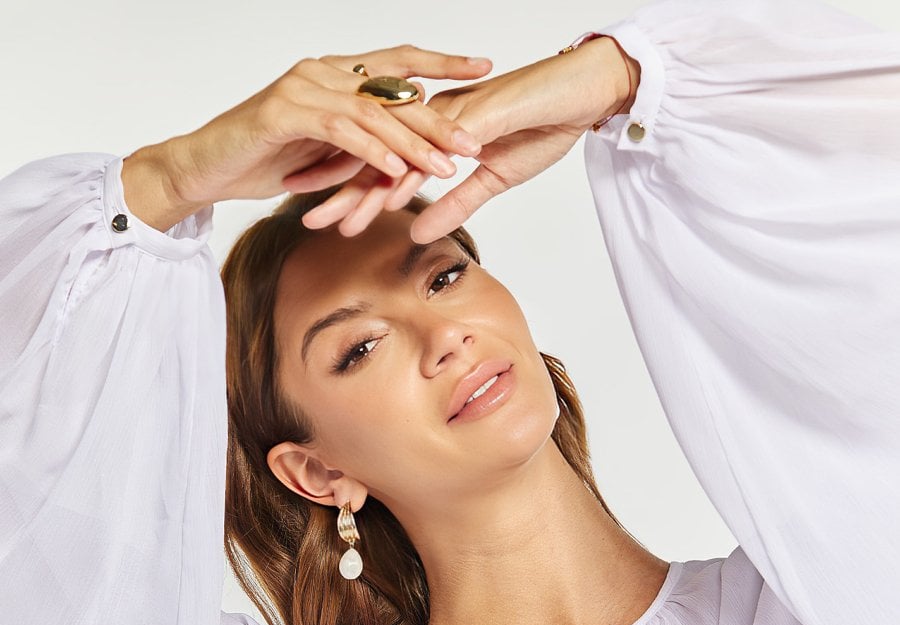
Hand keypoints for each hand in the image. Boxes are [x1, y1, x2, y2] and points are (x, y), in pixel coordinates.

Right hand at [132, 45, 491, 221]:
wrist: (207, 168)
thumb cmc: (264, 162)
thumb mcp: (325, 154)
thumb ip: (360, 144)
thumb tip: (404, 152)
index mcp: (335, 74)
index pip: (397, 62)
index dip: (440, 62)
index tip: (482, 68)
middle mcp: (322, 71)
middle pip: (392, 89)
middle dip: (438, 118)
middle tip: (476, 140)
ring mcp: (302, 88)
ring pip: (371, 112)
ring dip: (413, 142)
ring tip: (446, 165)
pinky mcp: (285, 114)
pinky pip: (340, 131)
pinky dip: (372, 152)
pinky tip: (397, 170)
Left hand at [291, 37, 637, 241]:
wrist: (583, 92)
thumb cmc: (543, 125)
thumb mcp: (493, 178)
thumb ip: (454, 202)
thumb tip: (417, 232)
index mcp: (432, 128)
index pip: (379, 160)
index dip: (346, 183)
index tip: (316, 206)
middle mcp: (431, 117)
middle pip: (370, 156)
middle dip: (333, 186)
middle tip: (298, 214)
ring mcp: (448, 116)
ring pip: (390, 155)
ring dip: (356, 188)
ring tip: (324, 218)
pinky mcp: (471, 118)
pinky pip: (431, 151)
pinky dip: (405, 175)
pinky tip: (383, 200)